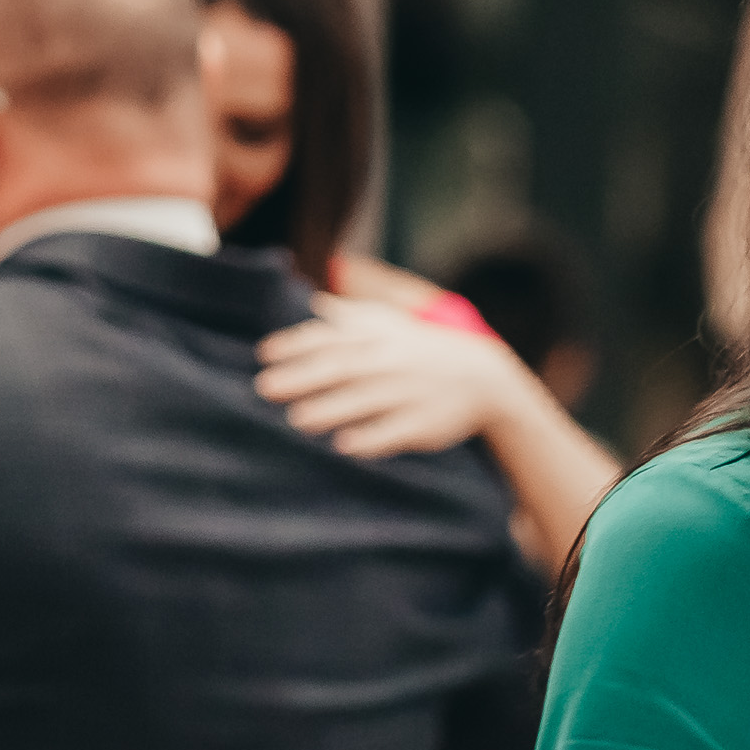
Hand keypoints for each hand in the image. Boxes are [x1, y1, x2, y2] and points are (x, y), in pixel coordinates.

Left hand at [256, 296, 533, 456]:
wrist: (485, 379)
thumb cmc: (424, 350)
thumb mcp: (394, 325)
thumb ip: (352, 317)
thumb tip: (313, 304)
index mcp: (382, 337)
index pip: (333, 337)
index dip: (297, 345)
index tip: (264, 354)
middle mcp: (394, 362)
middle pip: (344, 368)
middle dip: (304, 377)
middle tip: (265, 388)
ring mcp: (411, 393)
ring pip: (367, 400)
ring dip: (331, 409)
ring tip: (298, 420)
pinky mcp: (426, 423)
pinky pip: (396, 432)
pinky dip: (371, 438)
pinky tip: (345, 445)